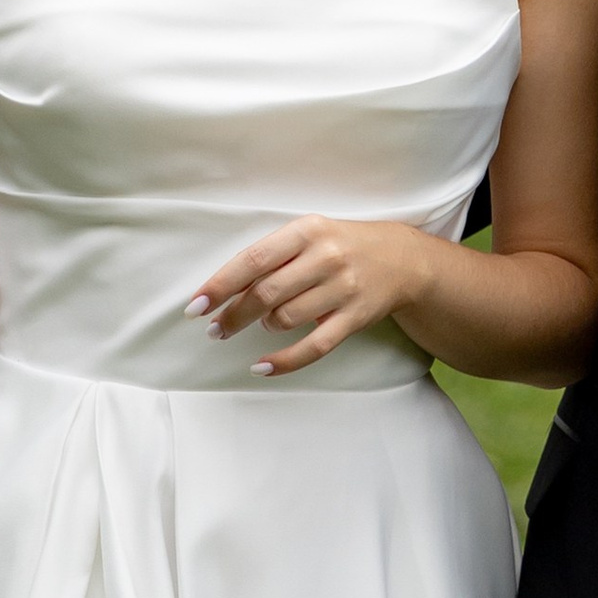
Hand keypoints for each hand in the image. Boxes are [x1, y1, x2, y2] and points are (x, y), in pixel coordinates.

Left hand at [186, 217, 432, 375]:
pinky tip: (261, 367)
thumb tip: (223, 289)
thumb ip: (272, 255)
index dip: (220, 285)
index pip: (253, 260)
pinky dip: (283, 361)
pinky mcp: (355, 318)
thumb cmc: (340, 245)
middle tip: (215, 329)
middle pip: (265, 293)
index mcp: (307, 230)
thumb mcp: (309, 235)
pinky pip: (313, 347)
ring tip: (262, 324)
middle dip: (233, 316)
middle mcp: (326, 257)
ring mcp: (343, 289)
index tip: (195, 306)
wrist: (402, 259)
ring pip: (286, 319)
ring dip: (264, 326)